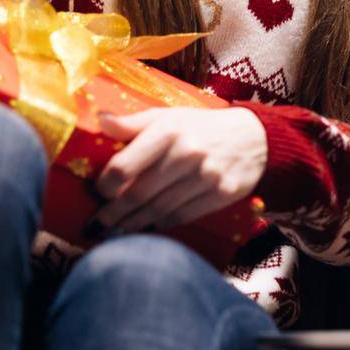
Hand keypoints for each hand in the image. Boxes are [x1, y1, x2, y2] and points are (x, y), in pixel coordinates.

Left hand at [87, 107, 266, 236]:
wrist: (254, 138)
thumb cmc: (201, 127)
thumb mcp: (168, 116)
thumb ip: (132, 123)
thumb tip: (98, 122)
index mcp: (168, 130)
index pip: (124, 166)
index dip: (105, 185)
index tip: (97, 192)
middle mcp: (186, 153)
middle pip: (137, 194)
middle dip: (112, 215)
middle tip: (95, 226)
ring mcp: (206, 176)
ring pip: (158, 210)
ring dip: (132, 225)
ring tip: (114, 232)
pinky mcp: (221, 194)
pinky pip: (181, 217)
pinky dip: (159, 226)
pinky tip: (146, 228)